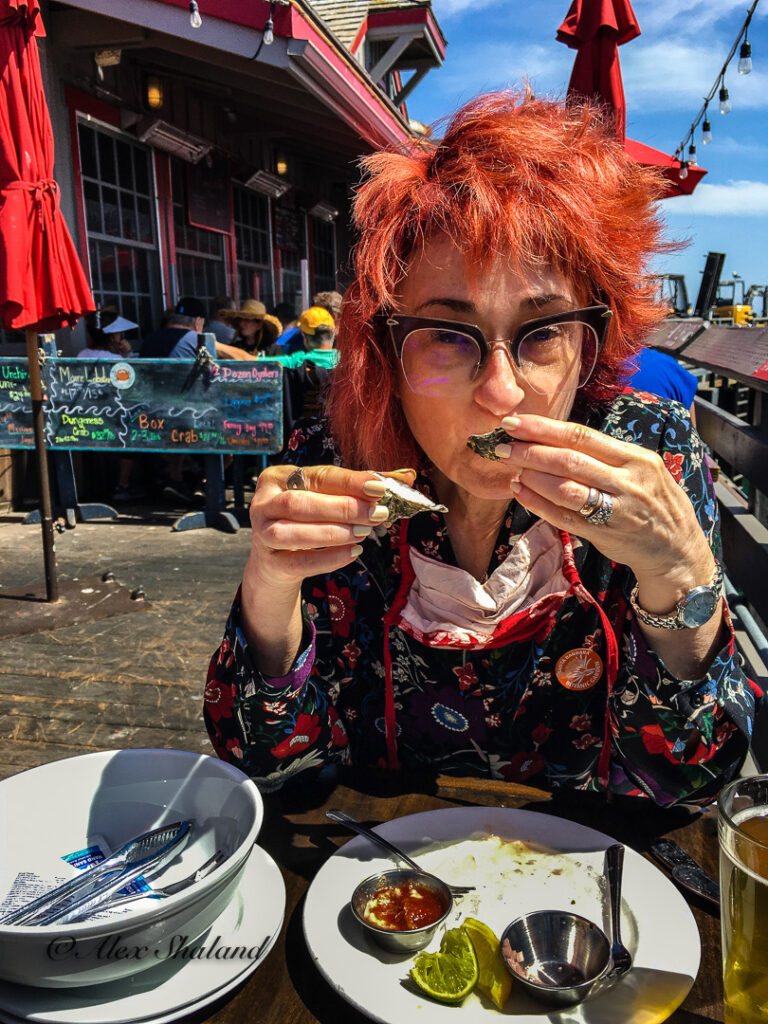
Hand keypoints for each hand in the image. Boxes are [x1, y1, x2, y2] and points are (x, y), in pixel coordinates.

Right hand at [246, 465, 415, 593]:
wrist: (278, 561)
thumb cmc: (309, 520)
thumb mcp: (331, 498)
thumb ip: (364, 487)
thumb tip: (408, 475)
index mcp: (279, 477)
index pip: (318, 476)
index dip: (349, 482)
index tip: (379, 487)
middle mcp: (264, 502)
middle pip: (300, 503)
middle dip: (342, 508)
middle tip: (376, 514)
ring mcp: (262, 534)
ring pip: (291, 532)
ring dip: (332, 533)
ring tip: (363, 533)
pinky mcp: (269, 562)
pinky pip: (297, 561)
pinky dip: (327, 558)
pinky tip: (353, 553)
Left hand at [495, 413, 714, 598]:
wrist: (678, 550)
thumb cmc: (655, 502)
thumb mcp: (644, 469)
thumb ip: (607, 455)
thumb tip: (556, 438)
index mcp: (636, 458)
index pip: (583, 436)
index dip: (544, 428)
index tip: (515, 422)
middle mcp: (628, 482)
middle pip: (570, 461)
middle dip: (530, 452)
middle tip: (503, 446)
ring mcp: (617, 511)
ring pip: (565, 489)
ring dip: (532, 477)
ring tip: (511, 469)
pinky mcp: (605, 535)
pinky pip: (564, 518)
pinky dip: (539, 504)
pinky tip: (522, 492)